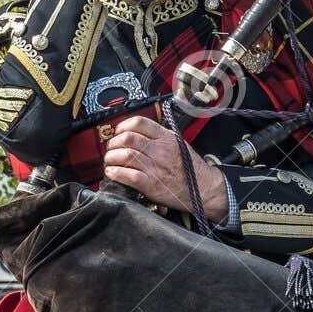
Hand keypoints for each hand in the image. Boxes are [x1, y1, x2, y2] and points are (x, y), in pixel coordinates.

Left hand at [102, 115, 228, 214]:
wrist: (203, 189)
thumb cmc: (189, 168)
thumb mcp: (178, 144)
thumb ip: (159, 136)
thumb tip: (137, 131)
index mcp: (166, 138)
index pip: (139, 123)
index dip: (123, 126)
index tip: (118, 132)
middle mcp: (160, 150)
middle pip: (128, 138)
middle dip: (114, 143)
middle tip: (111, 149)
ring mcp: (155, 167)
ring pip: (125, 155)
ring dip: (112, 158)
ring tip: (110, 161)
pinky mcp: (151, 185)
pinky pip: (128, 176)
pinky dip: (116, 173)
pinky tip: (112, 172)